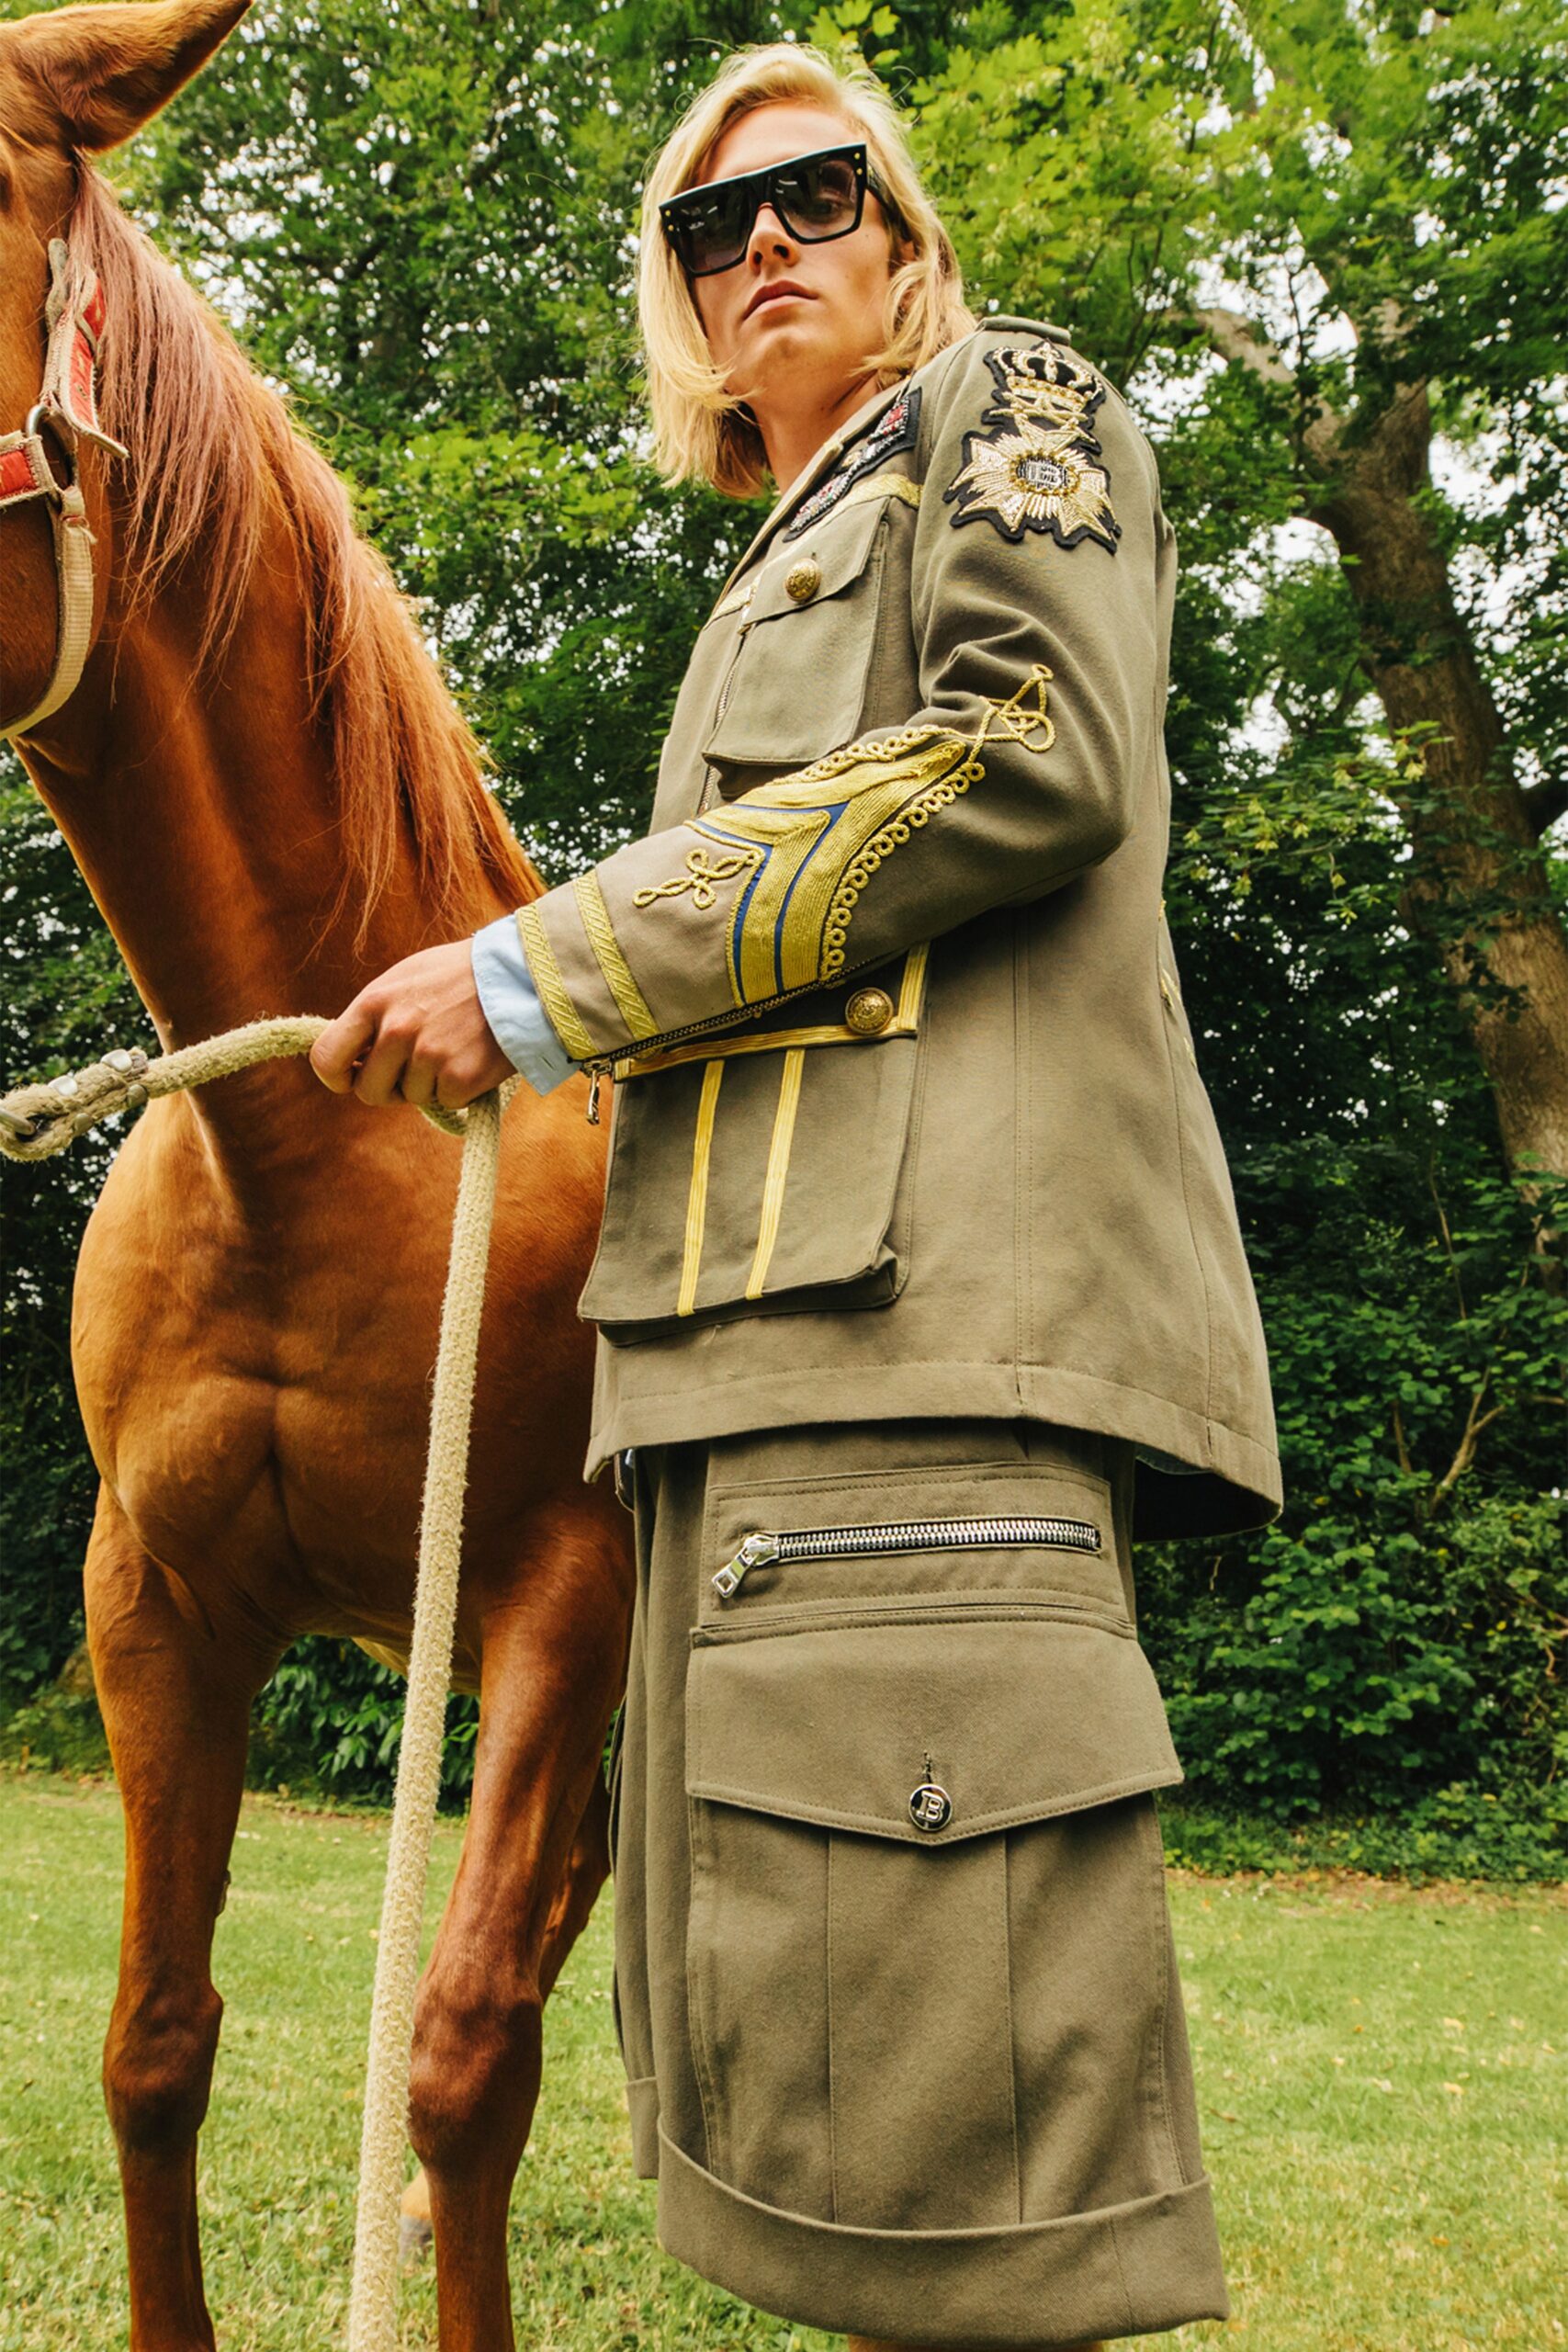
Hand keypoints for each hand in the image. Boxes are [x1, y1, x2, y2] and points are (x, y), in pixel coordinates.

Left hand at [309, 940, 516, 1109]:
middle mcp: (396, 1031)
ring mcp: (428, 1056)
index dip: (335, 1077)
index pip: (326, 1057)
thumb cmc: (460, 976)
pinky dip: (459, 1089)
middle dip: (387, 1088)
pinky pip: (445, 1102)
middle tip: (412, 1070)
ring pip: (410, 1098)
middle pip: (368, 1091)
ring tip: (454, 1048)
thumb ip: (374, 1016)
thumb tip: (353, 1057)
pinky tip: (474, 1057)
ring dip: (429, 1084)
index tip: (350, 1079)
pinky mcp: (460, 1078)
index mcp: (374, 1002)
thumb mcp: (405, 980)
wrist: (522, 975)